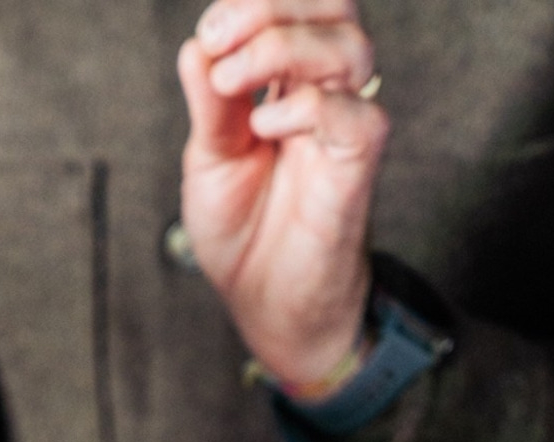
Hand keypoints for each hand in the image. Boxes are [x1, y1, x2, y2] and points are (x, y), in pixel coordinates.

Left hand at [178, 0, 388, 389]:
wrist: (263, 301)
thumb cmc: (242, 231)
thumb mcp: (208, 160)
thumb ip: (209, 104)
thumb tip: (195, 47)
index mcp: (288, 81)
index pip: (294, 6)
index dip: (253, 2)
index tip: (207, 36)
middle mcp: (324, 93)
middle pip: (333, 6)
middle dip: (271, 7)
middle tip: (218, 41)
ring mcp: (345, 126)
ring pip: (348, 45)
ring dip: (282, 47)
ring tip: (230, 83)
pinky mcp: (358, 165)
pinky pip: (354, 115)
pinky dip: (304, 108)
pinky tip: (264, 128)